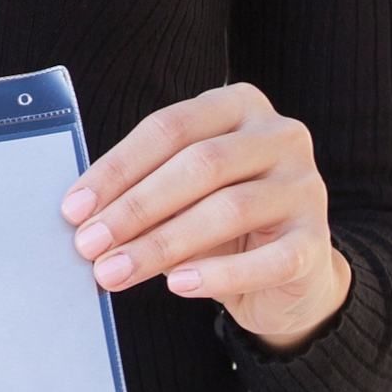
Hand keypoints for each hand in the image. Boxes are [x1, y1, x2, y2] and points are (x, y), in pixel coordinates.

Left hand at [61, 83, 349, 351]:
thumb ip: (144, 190)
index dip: (118, 168)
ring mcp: (305, 186)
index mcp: (239, 106)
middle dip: (135, 207)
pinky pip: (267, 259)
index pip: (170, 128)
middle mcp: (280, 136)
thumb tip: (83, 217)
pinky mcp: (317, 241)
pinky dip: (219, 274)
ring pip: (228, 209)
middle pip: (199, 165)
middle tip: (89, 244)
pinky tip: (178, 285)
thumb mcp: (182, 193)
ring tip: (115, 272)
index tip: (74, 207)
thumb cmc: (220, 222)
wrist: (289, 273)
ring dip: (162, 244)